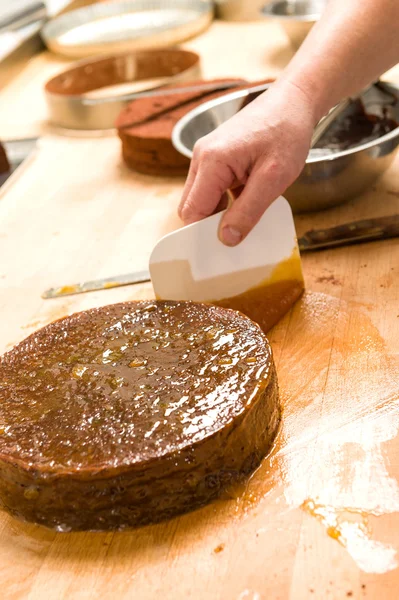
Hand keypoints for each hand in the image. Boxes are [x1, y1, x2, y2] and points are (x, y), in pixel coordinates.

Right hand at [178, 80, 316, 245]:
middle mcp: (202, 158)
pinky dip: (225, 201)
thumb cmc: (287, 132)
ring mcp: (206, 156)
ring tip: (248, 212)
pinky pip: (211, 189)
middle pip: (192, 207)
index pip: (192, 211)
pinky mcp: (216, 158)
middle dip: (210, 224)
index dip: (202, 233)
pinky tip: (248, 199)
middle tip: (238, 234)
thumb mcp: (274, 178)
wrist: (294, 101)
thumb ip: (248, 210)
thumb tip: (226, 239)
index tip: (222, 249)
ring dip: (220, 213)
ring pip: (201, 199)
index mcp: (211, 161)